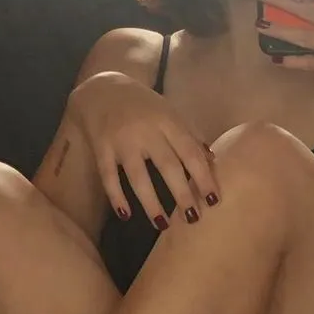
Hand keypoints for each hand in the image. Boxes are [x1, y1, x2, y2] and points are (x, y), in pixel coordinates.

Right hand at [68, 72, 218, 228]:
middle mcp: (146, 131)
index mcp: (168, 122)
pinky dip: (116, 196)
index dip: (203, 177)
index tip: (213, 200)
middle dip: (182, 194)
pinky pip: (108, 177)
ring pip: (137, 176)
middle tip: (192, 219)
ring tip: (162, 225)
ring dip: (151, 203)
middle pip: (168, 166)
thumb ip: (189, 135)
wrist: (100, 88)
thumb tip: (212, 161)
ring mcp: (122, 140)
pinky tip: (126, 215)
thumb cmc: (143, 106)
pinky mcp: (101, 148)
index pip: (190, 152)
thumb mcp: (169, 113)